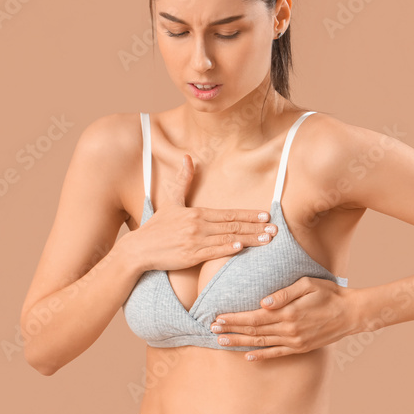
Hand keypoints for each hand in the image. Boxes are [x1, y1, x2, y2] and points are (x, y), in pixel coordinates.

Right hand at [131, 153, 277, 271]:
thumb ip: (183, 181)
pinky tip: (242, 248)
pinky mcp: (190, 256)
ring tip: (267, 240)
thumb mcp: (171, 202)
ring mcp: (195, 241)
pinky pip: (213, 252)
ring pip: (228, 239)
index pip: (228, 213)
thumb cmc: (156, 227)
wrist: (138, 249)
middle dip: (256, 227)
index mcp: (196, 213)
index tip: (266, 215)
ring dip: (250, 239)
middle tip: (275, 229)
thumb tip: (189, 158)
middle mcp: (197, 225)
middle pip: (233, 225)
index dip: (249, 214)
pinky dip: (228, 249)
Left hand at [209, 276, 361, 360]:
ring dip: (240, 343)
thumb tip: (263, 302)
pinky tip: (248, 356)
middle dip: (231, 330)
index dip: (234, 319)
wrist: (351, 313)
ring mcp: (295, 342)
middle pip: (253, 331)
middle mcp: (289, 330)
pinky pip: (277, 354)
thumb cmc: (329, 294)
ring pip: (261, 344)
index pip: (253, 318)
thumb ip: (284, 294)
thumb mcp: (308, 285)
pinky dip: (261, 356)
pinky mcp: (300, 348)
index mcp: (288, 313)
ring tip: (222, 342)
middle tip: (212, 329)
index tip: (218, 318)